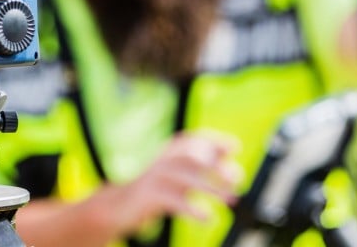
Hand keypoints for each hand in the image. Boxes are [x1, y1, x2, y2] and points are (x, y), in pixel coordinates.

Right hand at [102, 131, 243, 233]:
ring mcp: (154, 177)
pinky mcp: (148, 196)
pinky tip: (207, 217)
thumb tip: (235, 172)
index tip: (234, 148)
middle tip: (236, 180)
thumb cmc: (157, 191)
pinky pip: (173, 200)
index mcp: (169, 152)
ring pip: (185, 178)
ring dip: (211, 188)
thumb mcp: (180, 178)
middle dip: (216, 165)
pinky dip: (192, 208)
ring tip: (230, 200)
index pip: (193, 138)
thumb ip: (203, 173)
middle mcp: (162, 160)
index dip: (214, 141)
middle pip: (191, 156)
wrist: (119, 206)